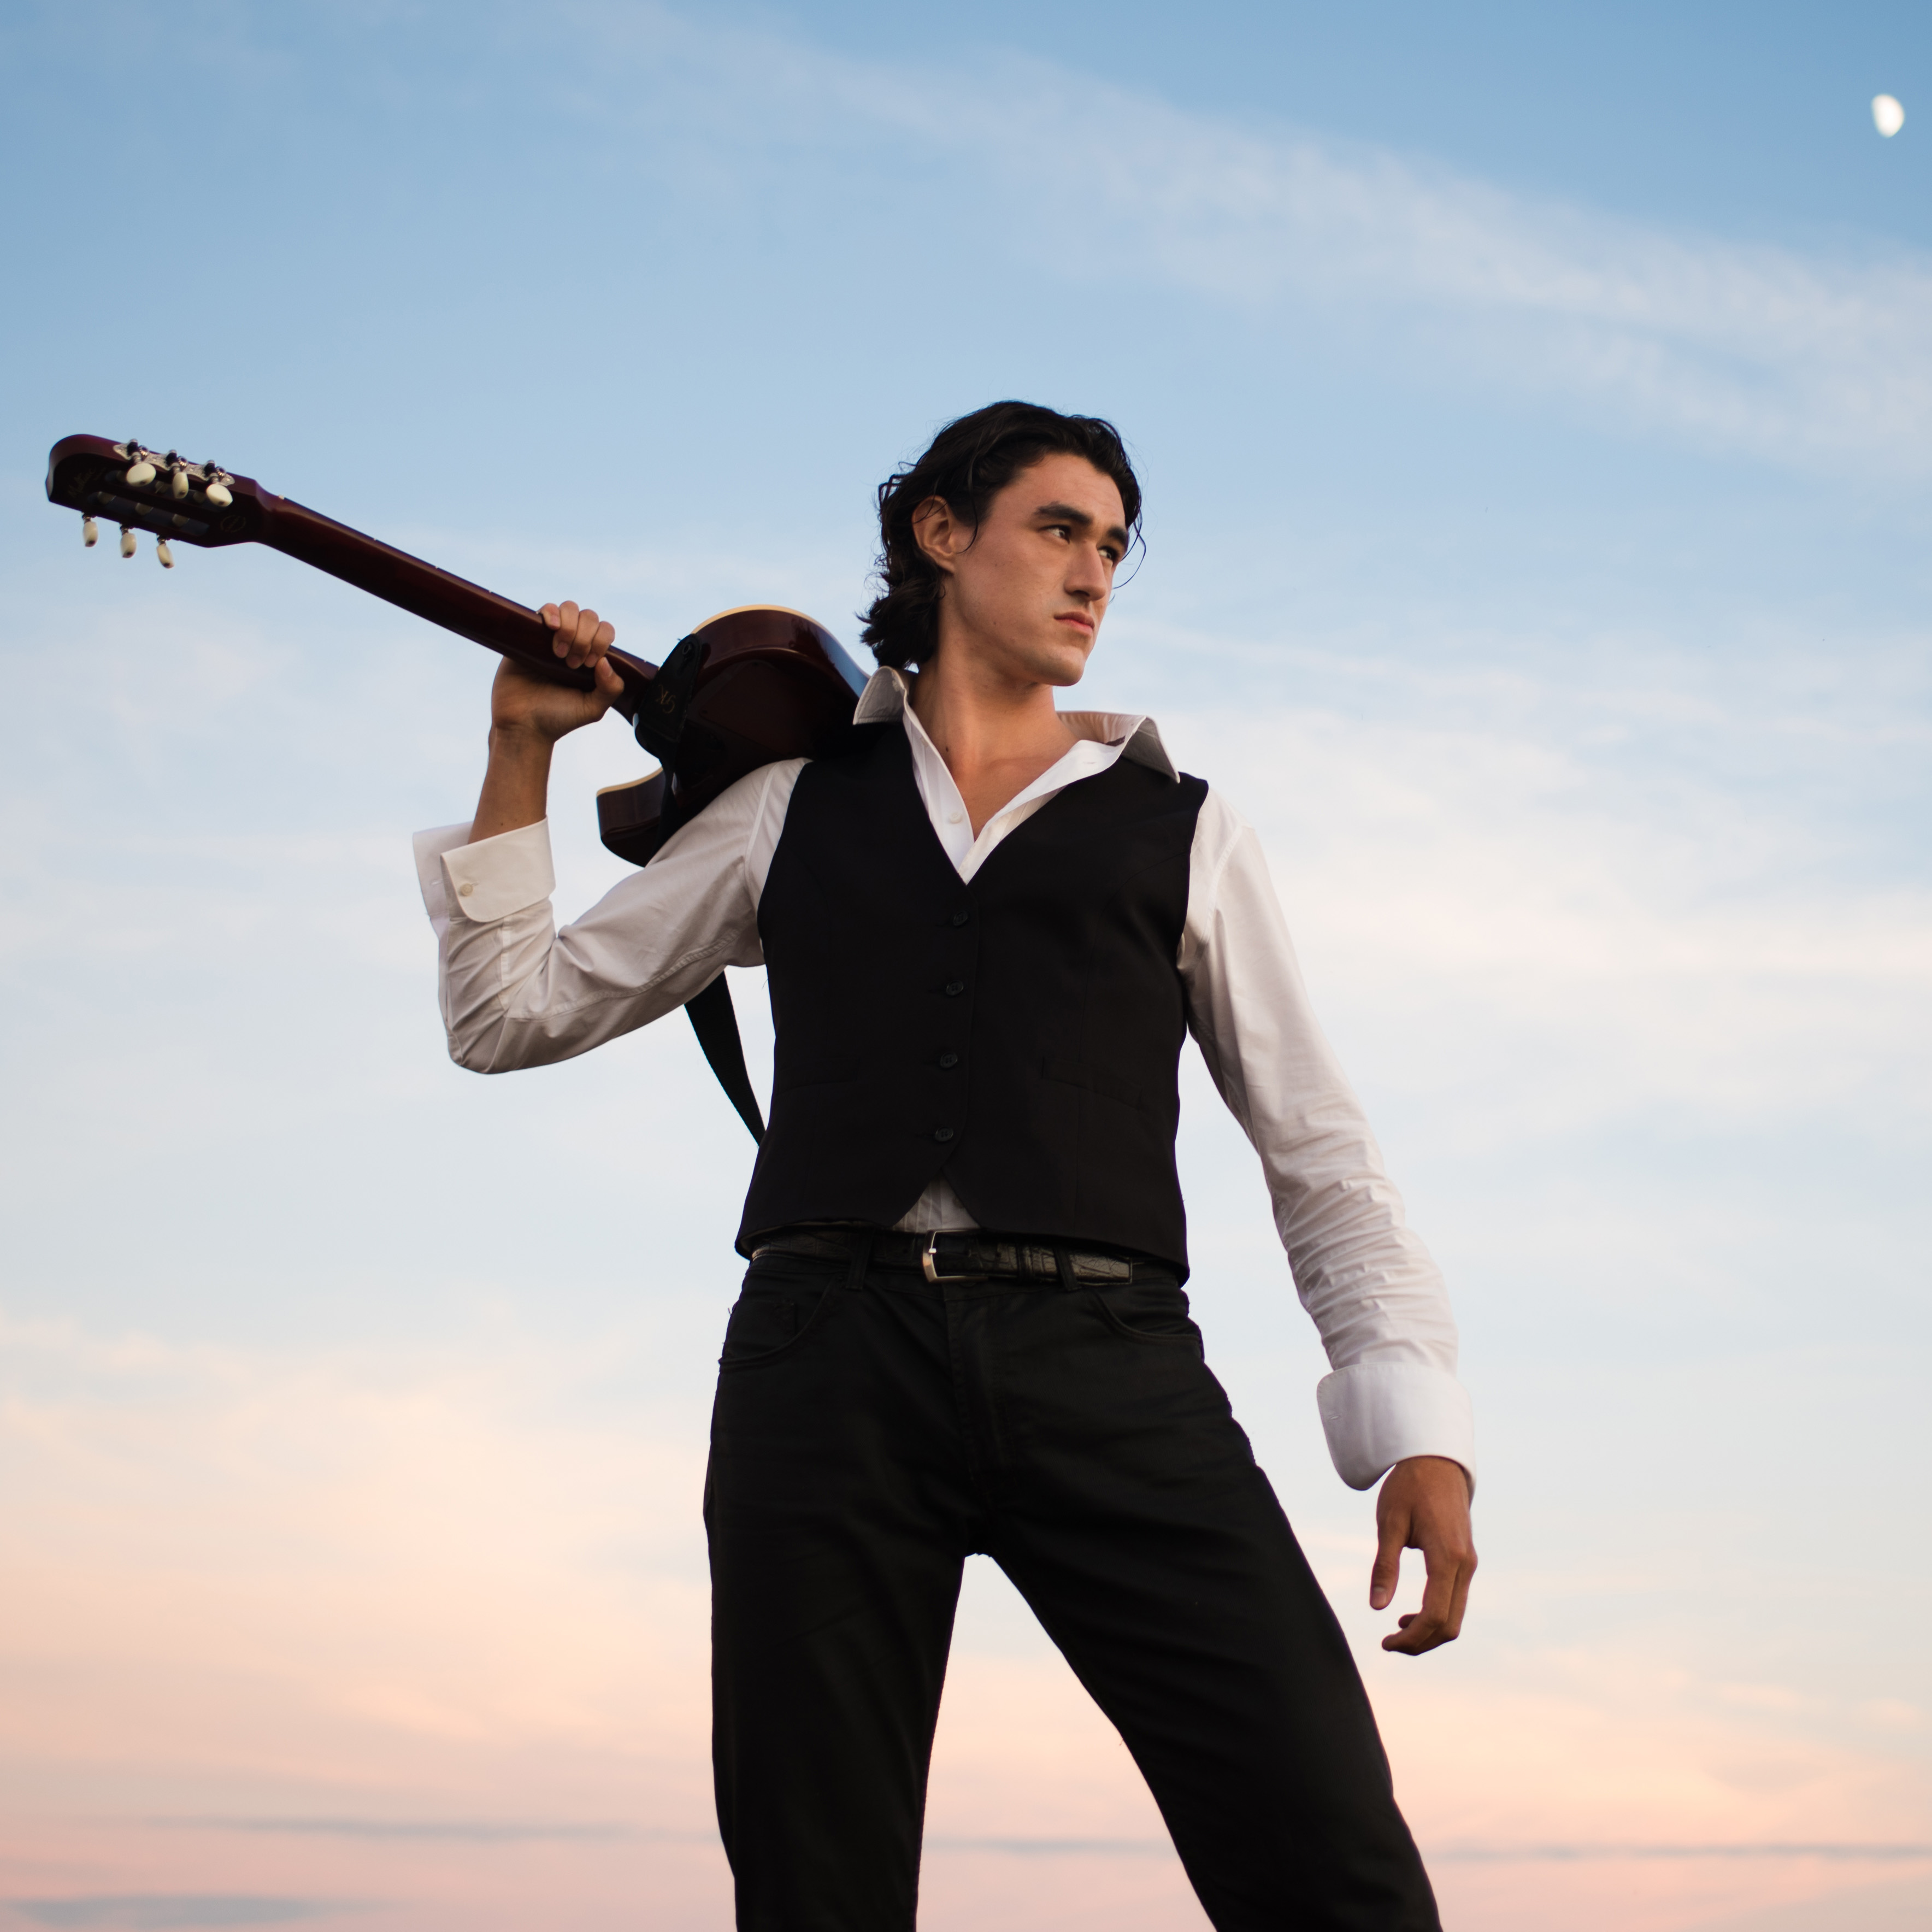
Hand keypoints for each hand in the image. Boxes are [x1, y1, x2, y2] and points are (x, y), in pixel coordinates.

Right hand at [487, 601, 624, 744]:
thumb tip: (607, 660)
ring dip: (569, 626)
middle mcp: (573, 643)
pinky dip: (551, 612)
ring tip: (558, 653)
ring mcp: (550, 638)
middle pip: (589, 617)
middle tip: (572, 663)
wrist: (523, 724)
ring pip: (569, 609)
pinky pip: (544, 610)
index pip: (605, 630)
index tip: (590, 664)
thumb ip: (610, 688)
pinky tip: (551, 626)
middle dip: (584, 637)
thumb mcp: (592, 709)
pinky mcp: (528, 636)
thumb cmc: (558, 718)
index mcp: (591, 657)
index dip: (601, 640)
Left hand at [1371, 1455, 1475, 1655]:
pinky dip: (1437, 1615)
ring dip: (1429, 1632)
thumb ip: (1385, 1566)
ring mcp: (1469, 1564)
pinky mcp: (1466, 1561)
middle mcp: (1465, 1565)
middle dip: (1421, 1642)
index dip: (1410, 1638)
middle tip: (1389, 1644)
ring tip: (1397, 1631)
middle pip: (1449, 1624)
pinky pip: (1456, 1600)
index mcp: (1446, 1557)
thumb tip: (1377, 1607)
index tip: (1385, 1643)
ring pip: (1456, 1616)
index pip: (1433, 1616)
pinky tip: (1411, 1613)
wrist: (1436, 1461)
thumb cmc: (1409, 1488)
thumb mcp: (1389, 1523)